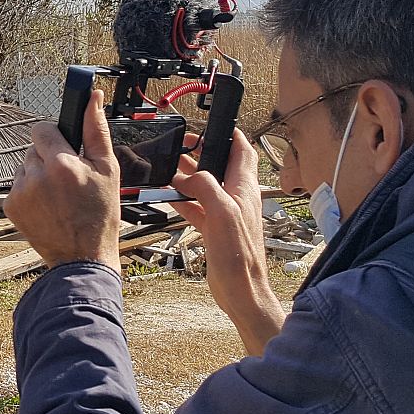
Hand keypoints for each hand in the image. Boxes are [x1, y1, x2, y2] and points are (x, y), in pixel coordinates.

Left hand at [5, 91, 120, 268]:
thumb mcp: (107, 170)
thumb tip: (92, 98)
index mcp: (61, 164)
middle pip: (34, 148)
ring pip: (24, 167)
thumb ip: (96, 130)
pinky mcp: (10, 206)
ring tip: (58, 196)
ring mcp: (20, 192)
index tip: (66, 150)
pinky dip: (30, 192)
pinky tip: (47, 206)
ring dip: (38, 175)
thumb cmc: (100, 215)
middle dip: (49, 158)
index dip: (56, 138)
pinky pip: (17, 186)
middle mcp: (36, 176)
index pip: (42, 129)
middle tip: (68, 180)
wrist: (82, 257)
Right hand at [169, 130, 283, 353]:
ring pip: (206, 185)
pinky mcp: (216, 229)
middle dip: (201, 153)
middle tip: (182, 146)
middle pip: (220, 165)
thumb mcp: (222, 213)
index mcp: (244, 187)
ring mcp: (226, 213)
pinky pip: (198, 207)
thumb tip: (190, 175)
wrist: (241, 289)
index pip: (241, 149)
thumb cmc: (240, 255)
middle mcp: (237, 197)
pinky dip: (184, 200)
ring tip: (170, 168)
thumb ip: (207, 187)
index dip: (228, 134)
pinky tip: (169, 198)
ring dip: (189, 176)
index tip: (211, 124)